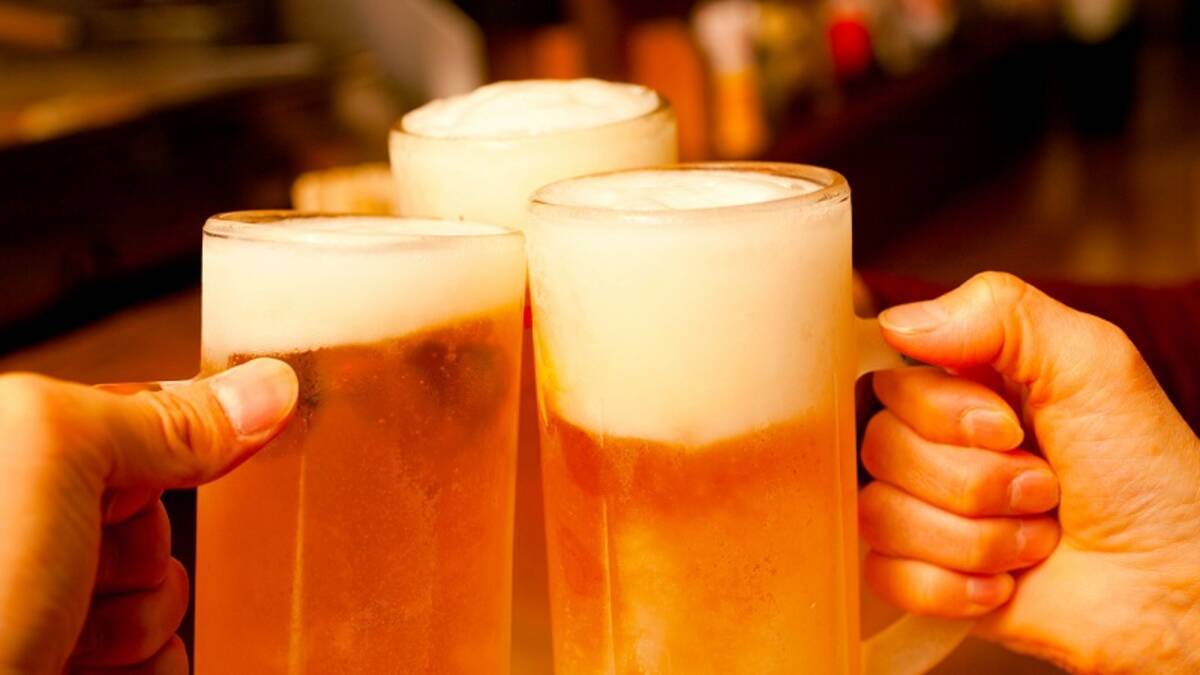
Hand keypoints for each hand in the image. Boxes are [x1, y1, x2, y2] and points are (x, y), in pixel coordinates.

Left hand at [0, 359, 296, 673]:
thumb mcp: (51, 457)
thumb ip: (157, 416)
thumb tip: (266, 388)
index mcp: (8, 452)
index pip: (132, 421)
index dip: (171, 444)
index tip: (182, 465)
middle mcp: (19, 527)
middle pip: (155, 516)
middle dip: (140, 553)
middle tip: (77, 575)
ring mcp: (40, 606)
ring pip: (164, 596)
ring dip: (139, 624)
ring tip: (62, 644)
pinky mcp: (67, 664)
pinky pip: (162, 660)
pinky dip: (145, 670)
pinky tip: (86, 671)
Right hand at [860, 272, 1199, 672]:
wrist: (1174, 585)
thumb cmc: (1148, 474)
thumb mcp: (1092, 362)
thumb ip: (1000, 312)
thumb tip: (895, 320)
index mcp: (963, 385)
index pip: (887, 381)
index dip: (941, 413)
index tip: (1010, 429)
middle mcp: (935, 446)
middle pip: (877, 447)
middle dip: (975, 481)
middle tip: (1044, 489)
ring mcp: (925, 514)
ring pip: (879, 515)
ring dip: (976, 538)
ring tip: (1036, 538)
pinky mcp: (925, 579)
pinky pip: (885, 576)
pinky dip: (953, 586)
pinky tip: (1006, 583)